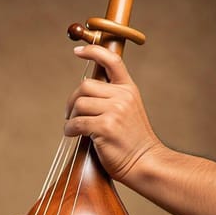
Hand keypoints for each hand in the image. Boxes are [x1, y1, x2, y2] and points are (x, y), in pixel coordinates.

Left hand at [64, 45, 161, 185]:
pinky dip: (69, 129)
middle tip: (70, 114)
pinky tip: (71, 134)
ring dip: (71, 116)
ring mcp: (115, 111)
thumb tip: (84, 94)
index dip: (93, 52)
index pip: (112, 60)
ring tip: (73, 127)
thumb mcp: (129, 112)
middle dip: (72, 101)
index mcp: (129, 90)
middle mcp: (123, 96)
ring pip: (79, 103)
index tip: (77, 51)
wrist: (146, 163)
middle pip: (85, 86)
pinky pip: (77, 122)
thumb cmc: (133, 142)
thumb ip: (112, 99)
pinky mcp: (105, 127)